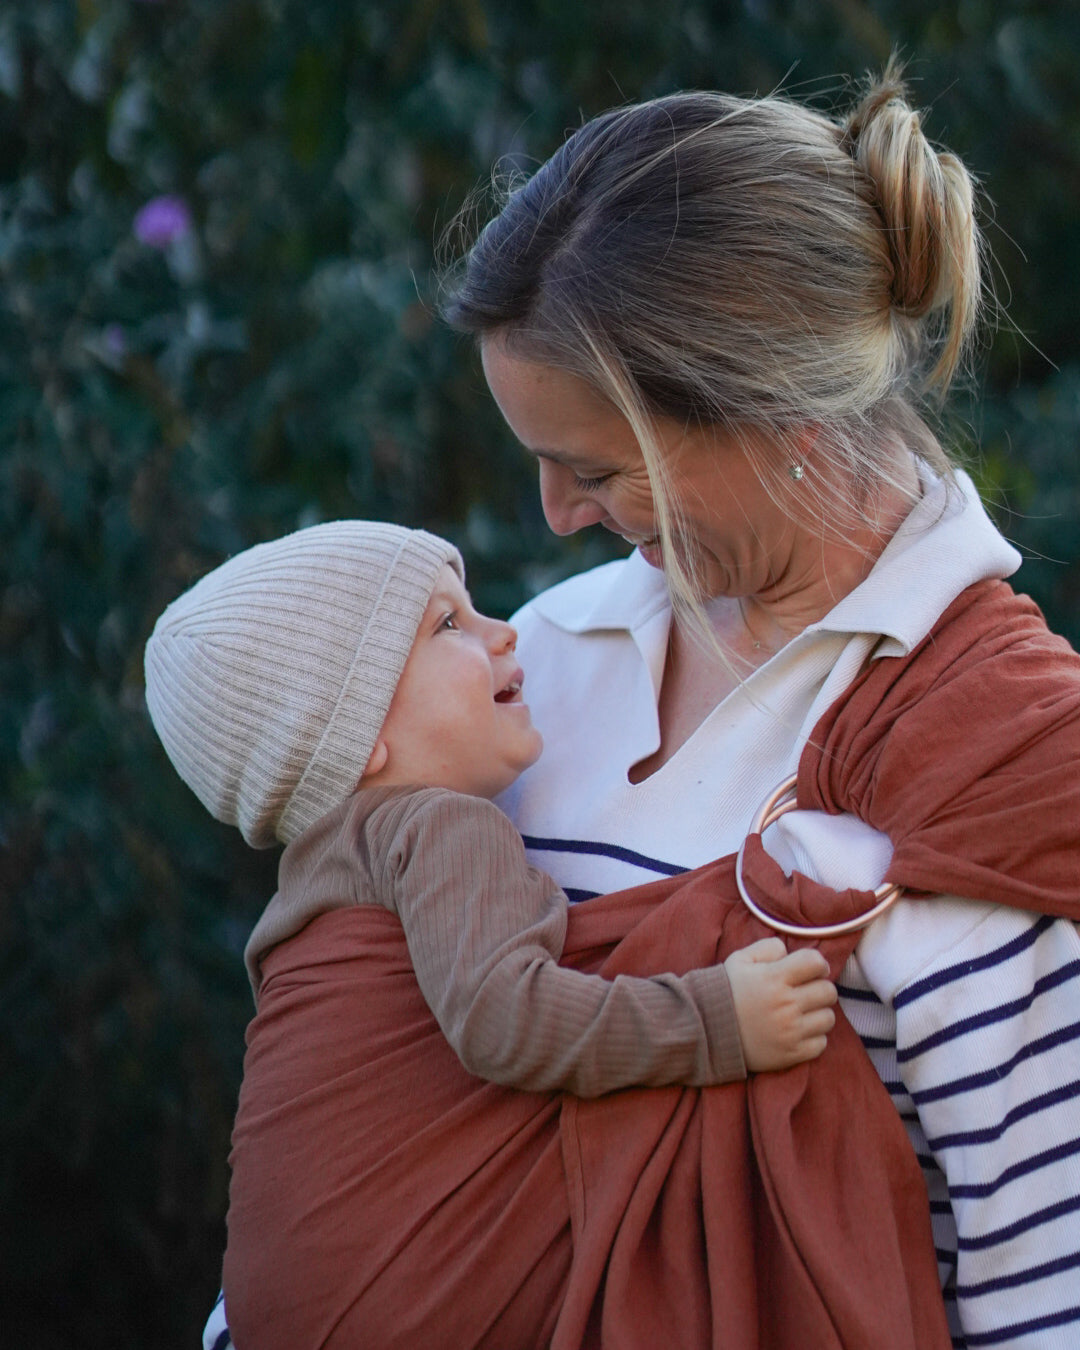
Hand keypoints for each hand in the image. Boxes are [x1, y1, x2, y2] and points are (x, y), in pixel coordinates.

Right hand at [724, 938, 836, 1072]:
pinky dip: (814, 1037)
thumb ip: (768, 948)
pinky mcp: (791, 1054)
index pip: (816, 963)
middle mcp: (786, 1004)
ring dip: (818, 1013)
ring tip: (802, 1012)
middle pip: (828, 991)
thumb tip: (789, 952)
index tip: (812, 969)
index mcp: (774, 977)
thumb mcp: (741, 960)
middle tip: (806, 991)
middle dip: (819, 987)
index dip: (818, 964)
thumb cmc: (726, 991)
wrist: (706, 1030)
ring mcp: (790, 1031)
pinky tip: (798, 1031)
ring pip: (828, 1018)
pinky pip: (821, 1043)